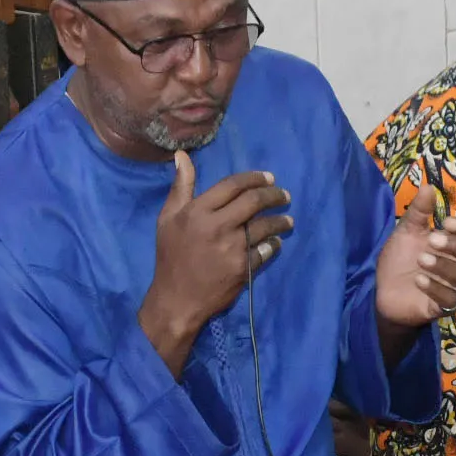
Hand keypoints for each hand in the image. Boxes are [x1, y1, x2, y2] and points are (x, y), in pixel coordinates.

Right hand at [139, 152, 291, 372]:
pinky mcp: (243, 268)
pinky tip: (277, 241)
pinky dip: (274, 244)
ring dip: (280, 220)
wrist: (177, 299)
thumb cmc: (171, 256)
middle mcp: (217, 226)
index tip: (269, 178)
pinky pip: (266, 251)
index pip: (233, 185)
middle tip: (284, 196)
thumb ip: (180, 187)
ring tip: (287, 220)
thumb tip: (183, 156)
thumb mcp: (167, 219)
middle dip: (274, 195)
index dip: (255, 178)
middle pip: (254, 201)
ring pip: (265, 226)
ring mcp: (232, 248)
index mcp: (197, 212)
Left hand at [374, 188, 455, 327]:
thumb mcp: (407, 231)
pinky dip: (436, 289)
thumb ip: (419, 212)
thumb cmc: (400, 258)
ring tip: (421, 259)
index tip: (447, 222)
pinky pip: (451, 300)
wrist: (381, 289)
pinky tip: (419, 280)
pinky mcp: (442, 307)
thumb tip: (428, 187)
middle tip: (433, 240)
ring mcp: (453, 287)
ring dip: (445, 266)